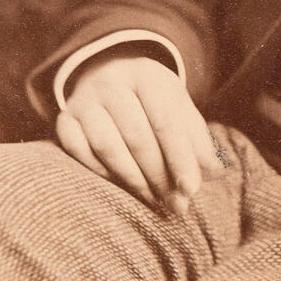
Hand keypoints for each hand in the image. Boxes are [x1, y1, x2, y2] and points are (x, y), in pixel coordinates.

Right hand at [56, 52, 227, 216]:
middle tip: (177, 205)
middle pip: (137, 137)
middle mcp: (112, 82)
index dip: (180, 157)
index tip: (192, 189)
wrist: (110, 76)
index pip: (166, 120)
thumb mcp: (179, 109)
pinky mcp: (65, 119)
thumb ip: (198, 140)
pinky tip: (121, 187)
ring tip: (154, 201)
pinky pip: (79, 152)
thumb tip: (215, 172)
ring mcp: (84, 100)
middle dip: (160, 176)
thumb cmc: (153, 102)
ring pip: (107, 146)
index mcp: (147, 74)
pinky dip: (101, 173)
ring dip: (133, 180)